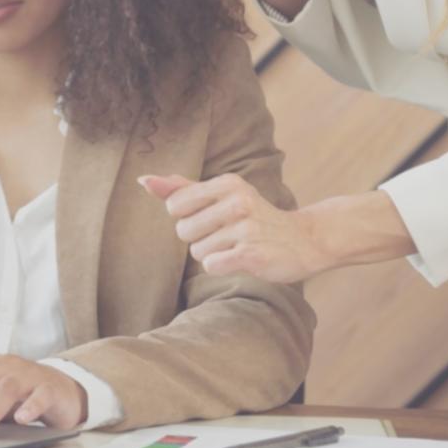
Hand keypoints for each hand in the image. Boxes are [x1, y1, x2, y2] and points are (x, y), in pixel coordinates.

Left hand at [139, 173, 327, 282]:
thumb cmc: (253, 217)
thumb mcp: (222, 196)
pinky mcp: (252, 254)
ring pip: (197, 251)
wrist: (303, 240)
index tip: (209, 217)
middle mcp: (237, 201)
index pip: (175, 204)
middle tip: (227, 235)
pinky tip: (241, 259)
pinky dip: (221, 267)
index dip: (185, 217)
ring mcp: (246, 228)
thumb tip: (144, 180)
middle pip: (183, 230)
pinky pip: (212, 265)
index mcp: (227, 183)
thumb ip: (181, 189)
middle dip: (199, 238)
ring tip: (237, 246)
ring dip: (213, 255)